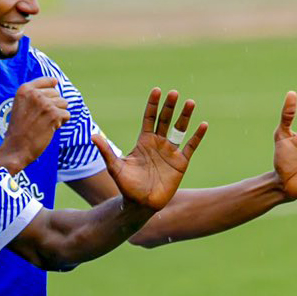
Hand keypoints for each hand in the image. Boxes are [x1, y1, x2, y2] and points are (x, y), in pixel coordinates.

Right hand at [0, 76, 69, 170]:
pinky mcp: (53, 115)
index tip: (41, 106)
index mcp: (25, 89)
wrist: (16, 148)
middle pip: (57, 94)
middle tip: (40, 118)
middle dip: (53, 106)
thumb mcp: (22, 104)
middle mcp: (35, 94)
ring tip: (44, 123)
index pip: (48, 81)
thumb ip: (36, 92)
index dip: (49, 94)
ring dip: (58, 115)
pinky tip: (48, 129)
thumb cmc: (20, 128)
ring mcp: (45, 104)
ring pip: (64, 104)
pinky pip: (67, 115)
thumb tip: (56, 81)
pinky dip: (60, 124)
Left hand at [93, 88, 206, 212]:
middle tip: (173, 93)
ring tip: (190, 102)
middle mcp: (158, 143)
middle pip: (165, 120)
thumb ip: (106, 151)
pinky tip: (203, 124)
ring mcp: (170, 152)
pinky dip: (197, 136)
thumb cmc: (127, 186)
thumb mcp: (115, 167)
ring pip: (179, 129)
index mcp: (144, 141)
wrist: (141, 205)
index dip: (153, 105)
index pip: (149, 118)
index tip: (157, 91)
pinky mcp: (180, 162)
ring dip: (185, 116)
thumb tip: (92, 136)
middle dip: (169, 106)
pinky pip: (190, 146)